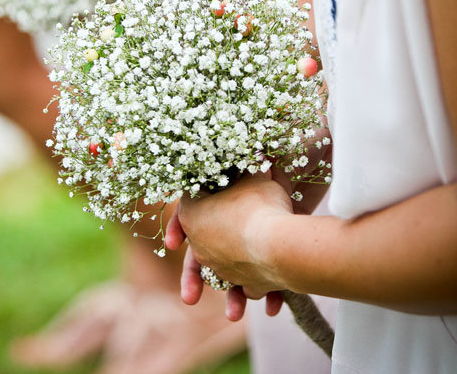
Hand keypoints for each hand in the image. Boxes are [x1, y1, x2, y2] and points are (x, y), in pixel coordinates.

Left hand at [165, 174, 293, 318]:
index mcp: (193, 216)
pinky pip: (251, 286)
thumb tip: (254, 152)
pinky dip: (260, 291)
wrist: (281, 242)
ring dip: (231, 292)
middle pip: (197, 251)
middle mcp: (202, 245)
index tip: (183, 225)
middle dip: (195, 269)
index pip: (185, 208)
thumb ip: (250, 166)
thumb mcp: (255, 175)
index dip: (189, 208)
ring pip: (223, 275)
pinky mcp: (248, 282)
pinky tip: (271, 306)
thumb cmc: (260, 204)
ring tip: (233, 312)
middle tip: (192, 281)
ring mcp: (223, 266)